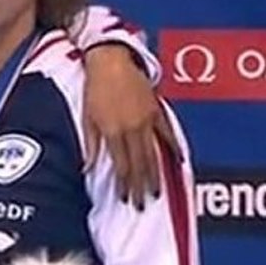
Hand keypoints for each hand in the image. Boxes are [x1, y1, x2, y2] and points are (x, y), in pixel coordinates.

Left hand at [82, 44, 181, 209]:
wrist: (110, 60)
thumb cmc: (95, 87)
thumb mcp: (87, 117)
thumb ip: (91, 144)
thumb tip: (87, 168)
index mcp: (113, 131)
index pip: (122, 165)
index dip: (125, 184)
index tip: (126, 198)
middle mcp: (132, 128)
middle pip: (139, 164)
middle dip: (141, 186)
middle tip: (142, 204)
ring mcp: (146, 119)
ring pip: (153, 153)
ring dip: (155, 174)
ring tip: (157, 192)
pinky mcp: (156, 109)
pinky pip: (167, 132)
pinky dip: (173, 147)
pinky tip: (178, 161)